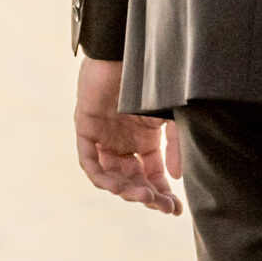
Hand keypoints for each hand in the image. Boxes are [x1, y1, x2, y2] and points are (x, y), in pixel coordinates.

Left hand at [74, 56, 182, 214]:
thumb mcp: (173, 119)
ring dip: (127, 190)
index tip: (175, 210)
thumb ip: (175, 148)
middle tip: (161, 205)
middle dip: (147, 195)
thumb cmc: (155, 79)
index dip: (162, 194)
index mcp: (144, 138)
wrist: (132, 51)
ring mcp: (103, 136)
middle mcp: (123, 141)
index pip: (152, 174)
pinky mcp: (86, 128)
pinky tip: (119, 185)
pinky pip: (89, 161)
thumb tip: (175, 179)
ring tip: (144, 195)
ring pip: (111, 175)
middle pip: (132, 179)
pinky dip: (102, 177)